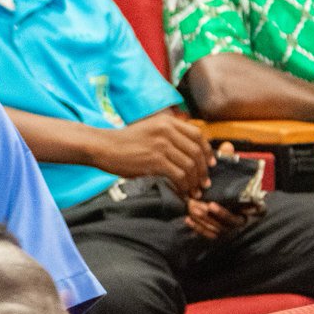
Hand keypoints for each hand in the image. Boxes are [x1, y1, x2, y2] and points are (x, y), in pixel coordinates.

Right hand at [93, 112, 213, 199]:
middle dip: (203, 170)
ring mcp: (161, 145)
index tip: (210, 164)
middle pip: (197, 152)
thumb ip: (168, 134)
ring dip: (194, 181)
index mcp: (167, 122)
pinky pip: (178, 175)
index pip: (198, 135)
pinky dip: (183, 186)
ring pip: (189, 165)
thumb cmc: (124, 142)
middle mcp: (167, 131)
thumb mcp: (149, 129)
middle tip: (203, 182)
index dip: (207, 151)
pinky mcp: (155, 161)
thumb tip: (188, 150)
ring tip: (193, 190)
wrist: (103, 147)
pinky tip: (181, 191)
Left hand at [183, 144, 263, 238]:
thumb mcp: (224, 170)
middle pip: (232, 221)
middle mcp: (241, 217)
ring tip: (192, 209)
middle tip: (202, 206)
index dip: (240, 208)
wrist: (208, 195)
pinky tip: (187, 219)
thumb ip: (227, 159)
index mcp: (248, 203)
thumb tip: (227, 146)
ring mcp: (228, 227)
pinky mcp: (216, 232)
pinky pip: (209, 234)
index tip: (215, 204)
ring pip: (219, 229)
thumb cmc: (220, 182)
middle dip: (216, 214)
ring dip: (205, 220)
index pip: (254, 210)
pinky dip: (198, 228)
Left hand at [183, 198, 252, 238]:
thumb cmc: (246, 204)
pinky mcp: (215, 235)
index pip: (231, 219)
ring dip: (199, 220)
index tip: (210, 205)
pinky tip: (187, 219)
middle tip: (194, 206)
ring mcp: (224, 233)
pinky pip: (205, 233)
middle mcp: (233, 229)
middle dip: (206, 216)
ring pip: (210, 229)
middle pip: (218, 225)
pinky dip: (196, 227)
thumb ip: (252, 201)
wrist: (243, 212)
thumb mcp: (252, 202)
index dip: (221, 213)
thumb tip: (254, 200)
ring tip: (190, 210)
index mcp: (242, 221)